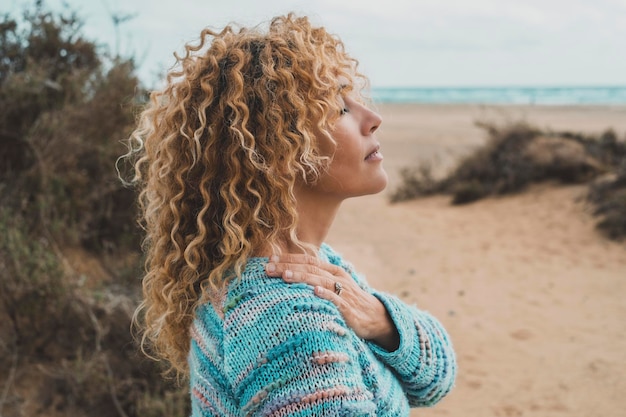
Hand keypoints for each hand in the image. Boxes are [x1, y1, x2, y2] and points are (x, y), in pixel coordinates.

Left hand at [265, 254, 399, 350]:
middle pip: (310, 268)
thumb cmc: (350, 301)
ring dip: (302, 277)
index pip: (308, 260)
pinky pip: (336, 300)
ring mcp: (344, 292)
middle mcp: (338, 278)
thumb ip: (318, 279)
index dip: (289, 258)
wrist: (376, 317)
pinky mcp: (348, 308)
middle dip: (288, 267)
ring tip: (285, 275)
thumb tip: (292, 275)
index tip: (270, 258)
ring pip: (320, 281)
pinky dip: (326, 294)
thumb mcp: (335, 286)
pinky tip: (315, 291)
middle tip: (268, 267)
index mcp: (333, 271)